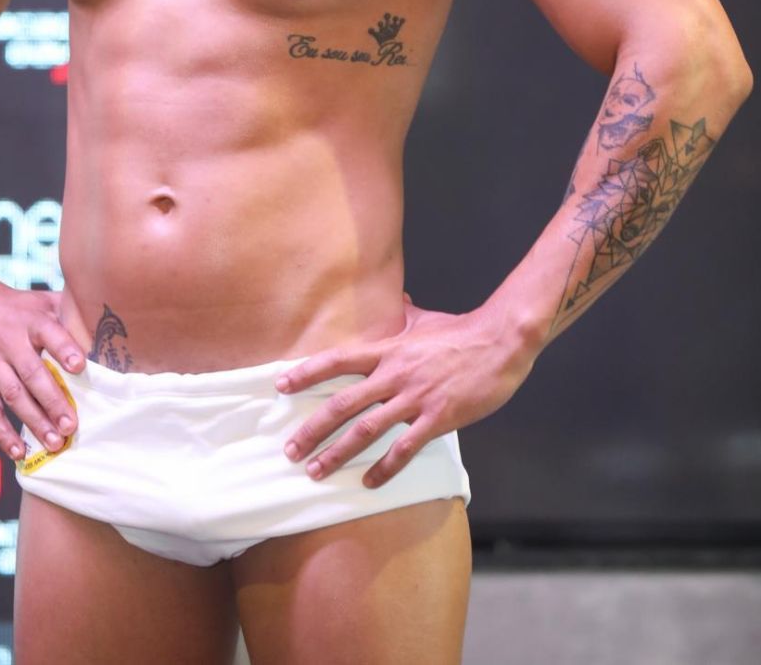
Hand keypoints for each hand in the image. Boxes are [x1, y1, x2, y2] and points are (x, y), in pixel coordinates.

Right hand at [0, 280, 87, 460]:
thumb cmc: (11, 305)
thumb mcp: (39, 300)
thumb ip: (67, 310)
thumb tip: (105, 318)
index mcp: (31, 321)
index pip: (49, 333)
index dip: (64, 349)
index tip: (79, 366)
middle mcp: (10, 342)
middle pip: (32, 373)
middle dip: (52, 401)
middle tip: (71, 426)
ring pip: (13, 396)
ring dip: (33, 421)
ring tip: (54, 443)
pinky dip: (3, 433)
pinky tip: (19, 452)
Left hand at [276, 293, 535, 488]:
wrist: (499, 342)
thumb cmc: (461, 331)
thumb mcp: (425, 319)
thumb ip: (405, 313)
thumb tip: (399, 299)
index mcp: (388, 349)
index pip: (337, 361)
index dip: (307, 373)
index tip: (281, 386)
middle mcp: (394, 374)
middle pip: (342, 403)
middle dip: (312, 428)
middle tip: (290, 449)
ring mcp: (414, 397)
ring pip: (366, 429)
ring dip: (337, 453)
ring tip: (316, 471)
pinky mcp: (437, 417)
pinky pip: (404, 448)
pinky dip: (384, 468)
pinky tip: (369, 482)